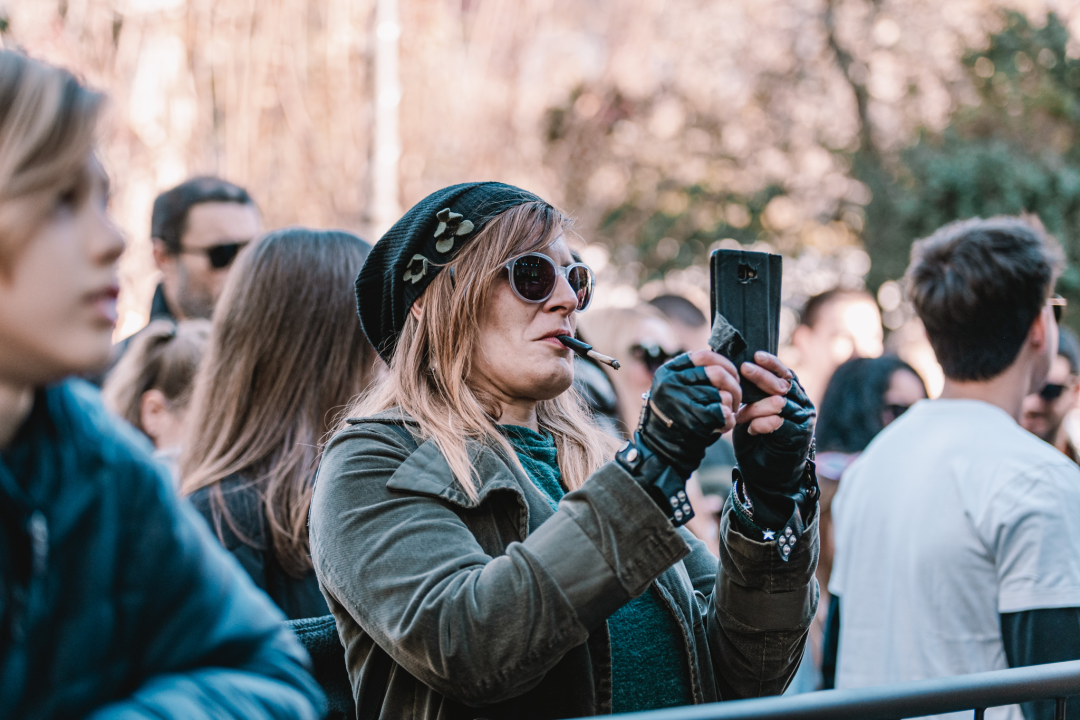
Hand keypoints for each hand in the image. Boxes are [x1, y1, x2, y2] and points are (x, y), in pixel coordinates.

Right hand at [636, 349, 741, 477]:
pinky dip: (729, 418)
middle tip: (736, 397)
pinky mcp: (692, 420)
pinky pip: (723, 412)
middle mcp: (671, 384)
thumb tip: (726, 366)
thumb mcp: (676, 388)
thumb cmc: (676, 416)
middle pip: (717, 373)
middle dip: (734, 385)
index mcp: (668, 372)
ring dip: (732, 405)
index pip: (703, 357)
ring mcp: (680, 401)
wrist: (662, 449)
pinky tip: (725, 423)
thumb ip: (694, 375)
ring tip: (728, 413)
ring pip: (723, 394)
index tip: (732, 374)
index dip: (724, 363)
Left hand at [732, 352, 815, 526]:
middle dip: (761, 377)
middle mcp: (802, 405)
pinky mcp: (799, 437)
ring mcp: (803, 421)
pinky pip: (780, 423)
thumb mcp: (751, 412)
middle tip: (744, 370)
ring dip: (756, 406)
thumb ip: (751, 395)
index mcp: (793, 395)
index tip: (755, 355)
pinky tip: (750, 428)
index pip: (786, 373)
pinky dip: (762, 423)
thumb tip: (737, 370)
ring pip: (780, 402)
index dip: (771, 363)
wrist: (768, 476)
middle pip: (784, 384)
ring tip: (741, 414)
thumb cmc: (756, 441)